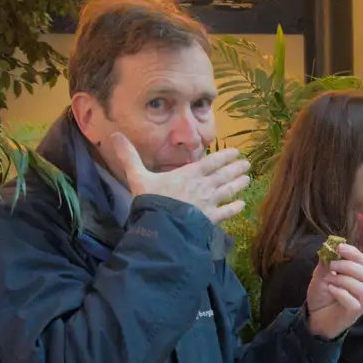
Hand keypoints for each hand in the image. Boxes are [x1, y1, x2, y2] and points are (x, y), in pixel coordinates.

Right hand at [109, 134, 248, 224]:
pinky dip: (235, 209)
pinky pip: (226, 213)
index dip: (225, 156)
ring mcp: (209, 203)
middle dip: (236, 169)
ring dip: (239, 185)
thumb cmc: (151, 200)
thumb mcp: (138, 177)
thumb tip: (115, 136)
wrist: (162, 227)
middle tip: (247, 165)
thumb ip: (129, 157)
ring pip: (228, 191)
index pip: (212, 161)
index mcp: (189, 174)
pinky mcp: (210, 219)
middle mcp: (203, 186)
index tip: (236, 152)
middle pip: (224, 175)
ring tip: (248, 179)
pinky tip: (242, 205)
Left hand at [305, 243, 362, 338]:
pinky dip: (342, 293)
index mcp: (359, 277)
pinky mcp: (354, 314)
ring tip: (330, 280)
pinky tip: (331, 290)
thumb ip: (325, 263)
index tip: (340, 247)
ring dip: (344, 280)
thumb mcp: (320, 276)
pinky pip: (354, 303)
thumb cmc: (322, 296)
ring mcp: (361, 302)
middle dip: (349, 266)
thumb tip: (328, 246)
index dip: (354, 253)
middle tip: (332, 265)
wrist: (314, 318)